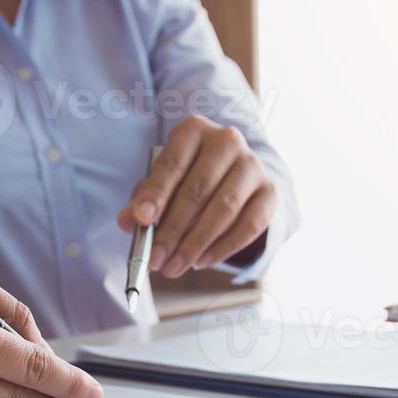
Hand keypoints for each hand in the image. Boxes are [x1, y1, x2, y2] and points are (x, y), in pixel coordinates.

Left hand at [117, 115, 276, 278]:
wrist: (233, 174)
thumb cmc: (188, 176)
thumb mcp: (162, 181)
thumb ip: (143, 199)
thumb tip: (128, 221)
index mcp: (194, 130)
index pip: (173, 163)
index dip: (156, 193)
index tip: (142, 220)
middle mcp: (227, 141)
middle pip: (198, 189)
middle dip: (173, 229)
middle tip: (155, 259)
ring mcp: (252, 165)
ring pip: (224, 208)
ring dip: (196, 243)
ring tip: (174, 267)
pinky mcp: (269, 192)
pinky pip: (249, 224)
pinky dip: (224, 247)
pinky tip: (202, 262)